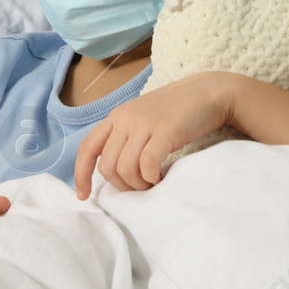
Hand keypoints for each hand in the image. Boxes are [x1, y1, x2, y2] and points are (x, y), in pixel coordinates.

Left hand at [74, 71, 235, 196]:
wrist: (208, 92)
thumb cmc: (177, 112)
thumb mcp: (142, 120)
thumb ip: (125, 138)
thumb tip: (113, 171)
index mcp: (116, 116)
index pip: (87, 148)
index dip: (81, 174)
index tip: (83, 195)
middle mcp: (125, 118)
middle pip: (107, 166)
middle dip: (123, 185)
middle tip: (141, 186)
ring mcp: (143, 123)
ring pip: (125, 168)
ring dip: (139, 185)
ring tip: (153, 182)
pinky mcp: (164, 130)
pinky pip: (147, 164)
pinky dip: (152, 178)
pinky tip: (161, 177)